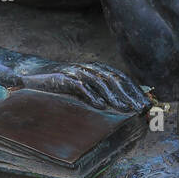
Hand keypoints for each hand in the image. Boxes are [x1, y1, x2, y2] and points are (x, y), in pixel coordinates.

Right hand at [22, 62, 147, 111]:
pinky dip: (91, 96)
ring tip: (126, 109)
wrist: (32, 72)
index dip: (135, 90)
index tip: (146, 103)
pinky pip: (81, 87)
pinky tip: (101, 106)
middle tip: (142, 109)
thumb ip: (99, 91)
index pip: (121, 77)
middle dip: (130, 94)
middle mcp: (89, 68)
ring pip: (101, 83)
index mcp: (96, 68)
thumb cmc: (61, 81)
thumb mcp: (82, 84)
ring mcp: (77, 71)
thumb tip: (120, 104)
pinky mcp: (64, 78)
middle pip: (115, 80)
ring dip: (115, 97)